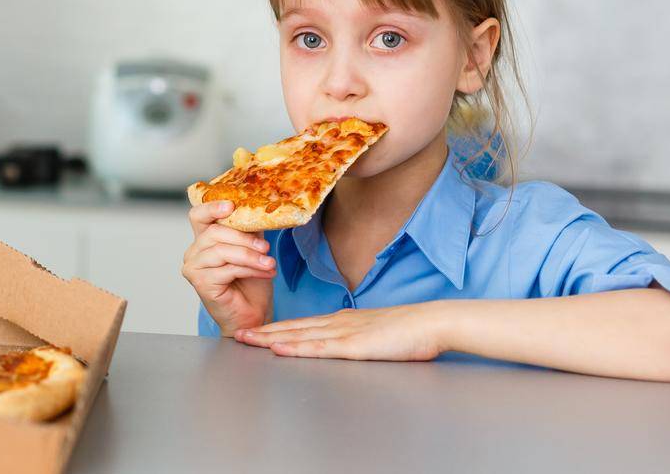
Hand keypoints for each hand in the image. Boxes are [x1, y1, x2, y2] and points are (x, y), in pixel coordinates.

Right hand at [181, 200, 274, 334]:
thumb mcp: (253, 250)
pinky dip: (250, 270)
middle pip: (214, 232)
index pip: (198, 215)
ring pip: (222, 251)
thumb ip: (250, 231)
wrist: (252, 315)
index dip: (212, 207)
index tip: (232, 206)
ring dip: (250, 256)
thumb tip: (259, 210)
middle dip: (244, 238)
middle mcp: (193, 252)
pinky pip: (227, 269)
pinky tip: (265, 273)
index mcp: (203, 240)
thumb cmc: (250, 285)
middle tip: (265, 247)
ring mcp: (193, 268)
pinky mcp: (201, 283)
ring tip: (269, 263)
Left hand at [238, 302, 449, 360]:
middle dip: (264, 332)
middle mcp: (337, 324)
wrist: (431, 322)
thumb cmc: (410, 331)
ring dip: (270, 338)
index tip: (256, 331)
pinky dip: (296, 347)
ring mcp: (344, 333)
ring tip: (247, 340)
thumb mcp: (375, 333)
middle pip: (293, 328)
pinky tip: (279, 348)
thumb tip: (345, 342)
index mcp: (342, 321)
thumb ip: (357, 337)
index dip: (276, 329)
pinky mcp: (354, 346)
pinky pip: (319, 347)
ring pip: (299, 336)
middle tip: (238, 335)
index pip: (302, 325)